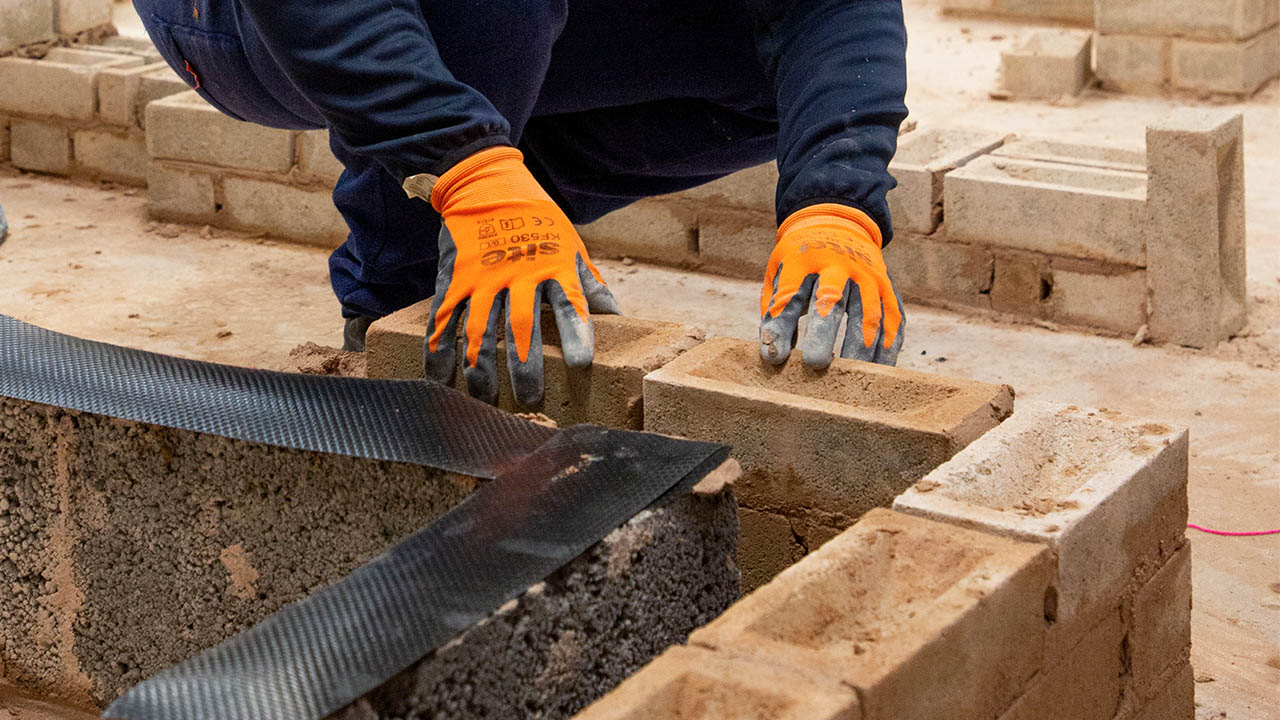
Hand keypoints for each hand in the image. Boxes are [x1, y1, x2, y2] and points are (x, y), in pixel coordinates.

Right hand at [416, 146, 618, 405]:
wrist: (484, 183)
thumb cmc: (537, 221)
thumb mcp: (572, 246)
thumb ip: (591, 284)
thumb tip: (617, 318)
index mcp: (553, 267)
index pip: (569, 305)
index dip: (576, 335)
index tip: (582, 364)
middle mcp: (517, 275)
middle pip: (522, 328)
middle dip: (526, 368)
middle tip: (532, 402)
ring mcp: (481, 278)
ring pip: (481, 330)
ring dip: (482, 370)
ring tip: (485, 403)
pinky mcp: (452, 279)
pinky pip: (445, 319)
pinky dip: (440, 351)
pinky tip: (440, 380)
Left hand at [759, 203, 903, 367]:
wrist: (839, 225)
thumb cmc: (800, 262)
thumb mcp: (778, 273)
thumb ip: (773, 310)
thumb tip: (774, 357)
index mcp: (803, 259)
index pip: (789, 295)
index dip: (781, 328)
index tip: (773, 359)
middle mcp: (839, 264)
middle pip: (832, 301)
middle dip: (824, 336)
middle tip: (815, 365)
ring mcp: (868, 275)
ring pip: (869, 314)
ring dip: (860, 349)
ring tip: (850, 379)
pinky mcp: (888, 288)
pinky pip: (893, 322)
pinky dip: (887, 349)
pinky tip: (877, 372)